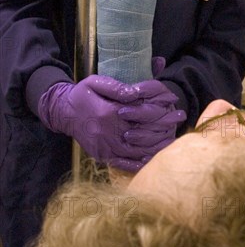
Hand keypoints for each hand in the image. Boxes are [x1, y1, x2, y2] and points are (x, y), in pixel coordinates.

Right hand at [38, 74, 185, 170]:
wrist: (62, 113)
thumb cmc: (81, 94)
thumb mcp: (95, 83)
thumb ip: (116, 87)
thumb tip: (136, 92)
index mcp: (108, 112)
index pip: (139, 113)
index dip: (158, 109)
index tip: (173, 103)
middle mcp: (108, 132)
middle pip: (142, 133)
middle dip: (163, 126)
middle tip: (179, 118)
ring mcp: (105, 147)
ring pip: (136, 151)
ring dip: (156, 146)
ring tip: (173, 138)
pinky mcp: (102, 156)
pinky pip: (123, 163)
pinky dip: (139, 163)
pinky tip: (152, 158)